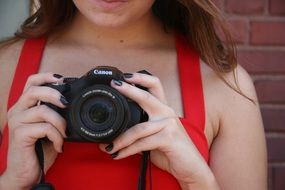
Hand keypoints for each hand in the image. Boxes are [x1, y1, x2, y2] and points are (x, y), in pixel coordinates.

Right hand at [2, 73, 66, 188]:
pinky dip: (57, 137)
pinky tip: (59, 145)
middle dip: (54, 94)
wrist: (25, 173)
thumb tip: (70, 104)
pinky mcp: (19, 135)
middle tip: (66, 104)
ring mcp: (16, 122)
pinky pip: (45, 128)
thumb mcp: (48, 127)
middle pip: (34, 90)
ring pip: (43, 110)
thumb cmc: (39, 150)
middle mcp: (17, 111)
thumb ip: (54, 114)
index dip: (46, 76)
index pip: (31, 82)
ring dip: (60, 123)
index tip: (62, 79)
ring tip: (64, 134)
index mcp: (24, 107)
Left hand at [99, 73, 213, 186]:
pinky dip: (127, 150)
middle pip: (147, 96)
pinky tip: (118, 155)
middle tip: (115, 85)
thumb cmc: (171, 151)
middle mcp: (167, 113)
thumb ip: (137, 136)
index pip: (155, 86)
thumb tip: (111, 141)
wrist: (191, 167)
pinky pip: (142, 143)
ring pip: (139, 128)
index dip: (140, 78)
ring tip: (109, 146)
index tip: (124, 76)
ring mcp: (169, 124)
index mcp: (163, 109)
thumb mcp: (153, 139)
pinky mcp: (169, 138)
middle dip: (129, 89)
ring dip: (120, 139)